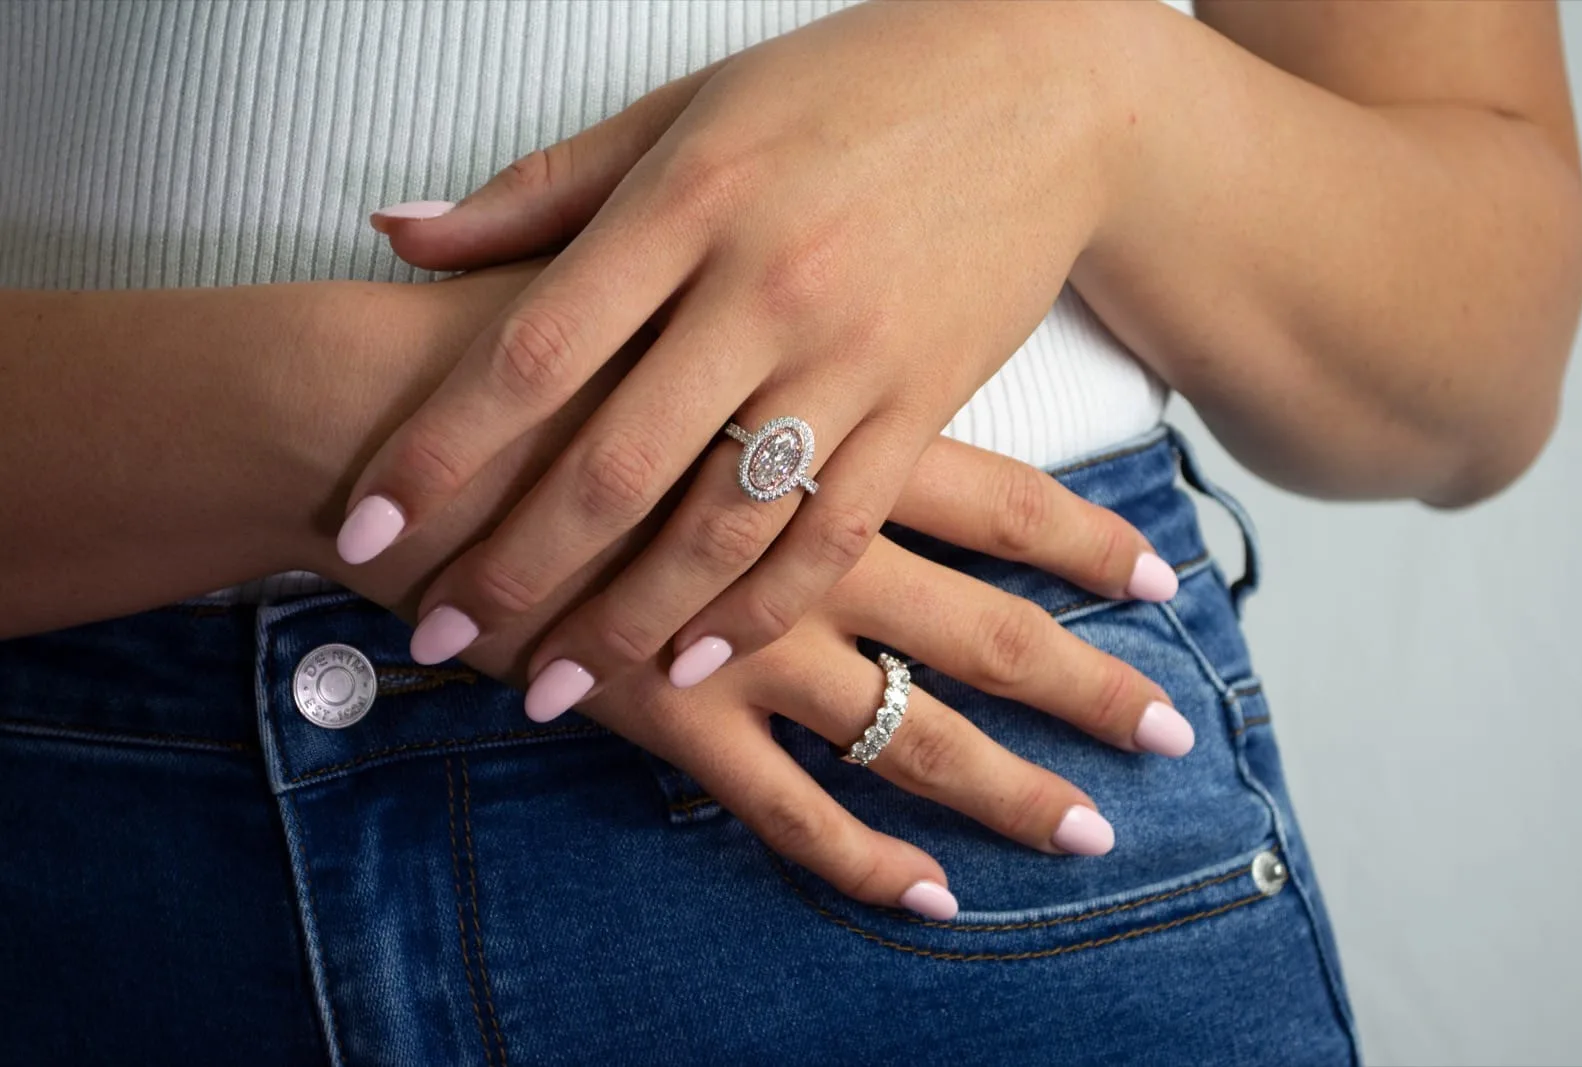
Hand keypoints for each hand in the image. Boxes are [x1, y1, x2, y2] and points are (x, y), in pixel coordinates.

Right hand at [310, 259, 1188, 918]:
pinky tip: (928, 896)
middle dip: (1088, 687)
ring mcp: (744, 644)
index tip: (1162, 581)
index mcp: (826, 447)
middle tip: (1177, 730)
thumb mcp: (689, 329)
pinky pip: (783, 806)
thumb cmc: (547, 357)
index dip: (1085, 546)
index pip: (1000, 502)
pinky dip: (856, 857)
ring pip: (910, 732)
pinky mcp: (666, 715)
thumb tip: (854, 361)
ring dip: (1008, 788)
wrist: (410, 429)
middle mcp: (810, 553)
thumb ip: (774, 350)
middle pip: (985, 633)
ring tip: (1093, 834)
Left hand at [339, 1, 1133, 719]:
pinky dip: (762, 609)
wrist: (1044, 91)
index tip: (369, 527)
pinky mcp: (925, 404)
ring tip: (553, 687)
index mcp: (687, 203)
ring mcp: (852, 356)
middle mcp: (764, 289)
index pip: (534, 351)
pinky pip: (836, 531)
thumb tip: (400, 234)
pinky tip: (696, 663)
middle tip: (442, 634)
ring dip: (630, 622)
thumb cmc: (849, 87)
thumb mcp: (689, 110)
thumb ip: (544, 190)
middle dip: (517, 567)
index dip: (440, 451)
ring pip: (724, 523)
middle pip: (618, 462)